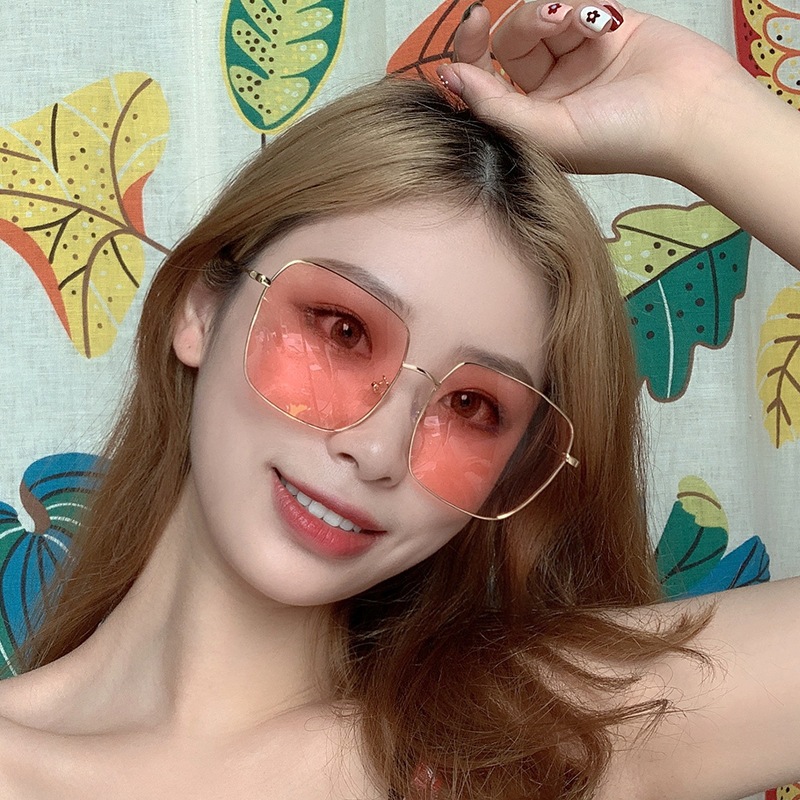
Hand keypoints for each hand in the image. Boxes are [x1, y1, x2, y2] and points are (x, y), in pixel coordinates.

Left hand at [439, 2, 751, 178]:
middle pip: (506, 44)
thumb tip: (448, 78)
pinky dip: (580, 5)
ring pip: (537, 18)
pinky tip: (601, 20)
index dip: (468, 53)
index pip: (481, 83)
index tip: (472, 27)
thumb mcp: (548, 132)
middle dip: (516, 24)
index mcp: (528, 122)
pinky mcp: (601, 29)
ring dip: (549, 10)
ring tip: (580, 20)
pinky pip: (571, 2)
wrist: (694, 113)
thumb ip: (494, 108)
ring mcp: (573, 59)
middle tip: (535, 16)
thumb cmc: (624, 138)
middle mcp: (546, 91)